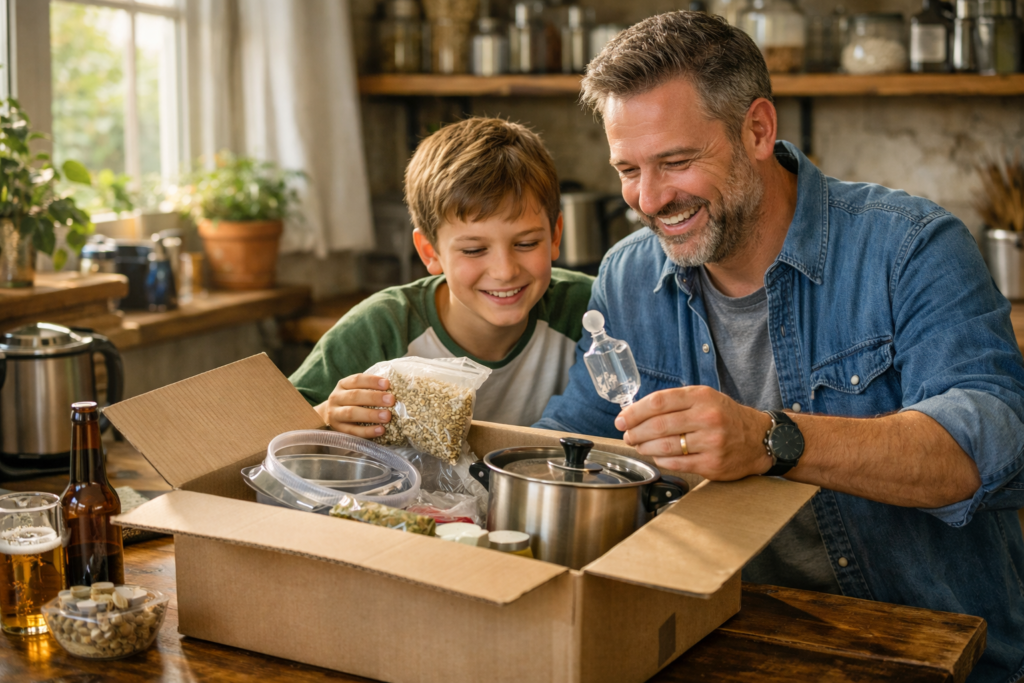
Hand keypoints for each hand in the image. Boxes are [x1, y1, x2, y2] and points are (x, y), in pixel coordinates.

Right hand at [315, 374, 393, 437]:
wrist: (330, 415)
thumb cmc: (351, 401)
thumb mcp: (356, 390)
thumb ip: (371, 388)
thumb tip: (396, 387)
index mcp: (343, 385)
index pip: (357, 380)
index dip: (372, 381)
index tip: (387, 384)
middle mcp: (336, 398)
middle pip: (355, 396)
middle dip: (374, 398)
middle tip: (391, 400)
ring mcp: (335, 414)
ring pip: (351, 413)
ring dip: (371, 415)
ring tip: (387, 416)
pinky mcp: (338, 430)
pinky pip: (353, 431)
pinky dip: (368, 431)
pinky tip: (380, 430)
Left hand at [613, 385, 773, 479]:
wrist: (759, 439)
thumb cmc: (725, 417)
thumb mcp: (705, 398)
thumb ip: (675, 402)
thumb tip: (637, 411)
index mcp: (701, 397)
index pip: (659, 402)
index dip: (634, 412)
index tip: (621, 419)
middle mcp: (707, 417)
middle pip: (658, 426)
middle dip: (635, 432)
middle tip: (627, 435)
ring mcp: (711, 442)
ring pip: (665, 446)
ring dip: (645, 447)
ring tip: (639, 445)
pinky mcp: (712, 463)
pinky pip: (676, 463)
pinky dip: (661, 460)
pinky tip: (657, 456)